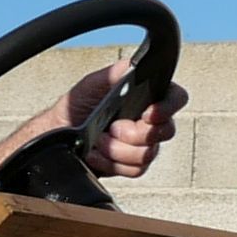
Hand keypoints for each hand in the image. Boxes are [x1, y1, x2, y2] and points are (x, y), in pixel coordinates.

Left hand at [67, 63, 185, 182]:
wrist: (59, 133)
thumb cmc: (76, 106)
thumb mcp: (92, 83)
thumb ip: (114, 74)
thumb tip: (132, 67)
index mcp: (146, 96)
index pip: (176, 98)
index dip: (168, 108)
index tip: (148, 114)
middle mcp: (149, 121)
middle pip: (165, 131)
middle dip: (134, 133)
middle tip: (113, 127)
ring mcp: (142, 144)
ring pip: (148, 154)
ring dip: (117, 149)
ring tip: (99, 140)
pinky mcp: (131, 164)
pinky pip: (135, 169)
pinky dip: (112, 163)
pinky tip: (97, 154)